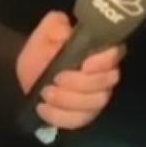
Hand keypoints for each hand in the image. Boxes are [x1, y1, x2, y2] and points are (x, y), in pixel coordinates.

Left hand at [16, 11, 124, 129]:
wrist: (30, 70)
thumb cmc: (43, 49)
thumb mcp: (46, 32)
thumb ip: (56, 25)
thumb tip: (66, 31)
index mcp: (99, 51)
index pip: (115, 55)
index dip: (104, 62)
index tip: (84, 64)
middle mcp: (104, 75)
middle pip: (105, 84)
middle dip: (79, 84)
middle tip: (55, 78)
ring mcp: (96, 97)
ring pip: (94, 104)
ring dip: (67, 100)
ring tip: (46, 92)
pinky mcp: (83, 115)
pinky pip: (78, 121)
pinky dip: (59, 116)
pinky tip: (43, 108)